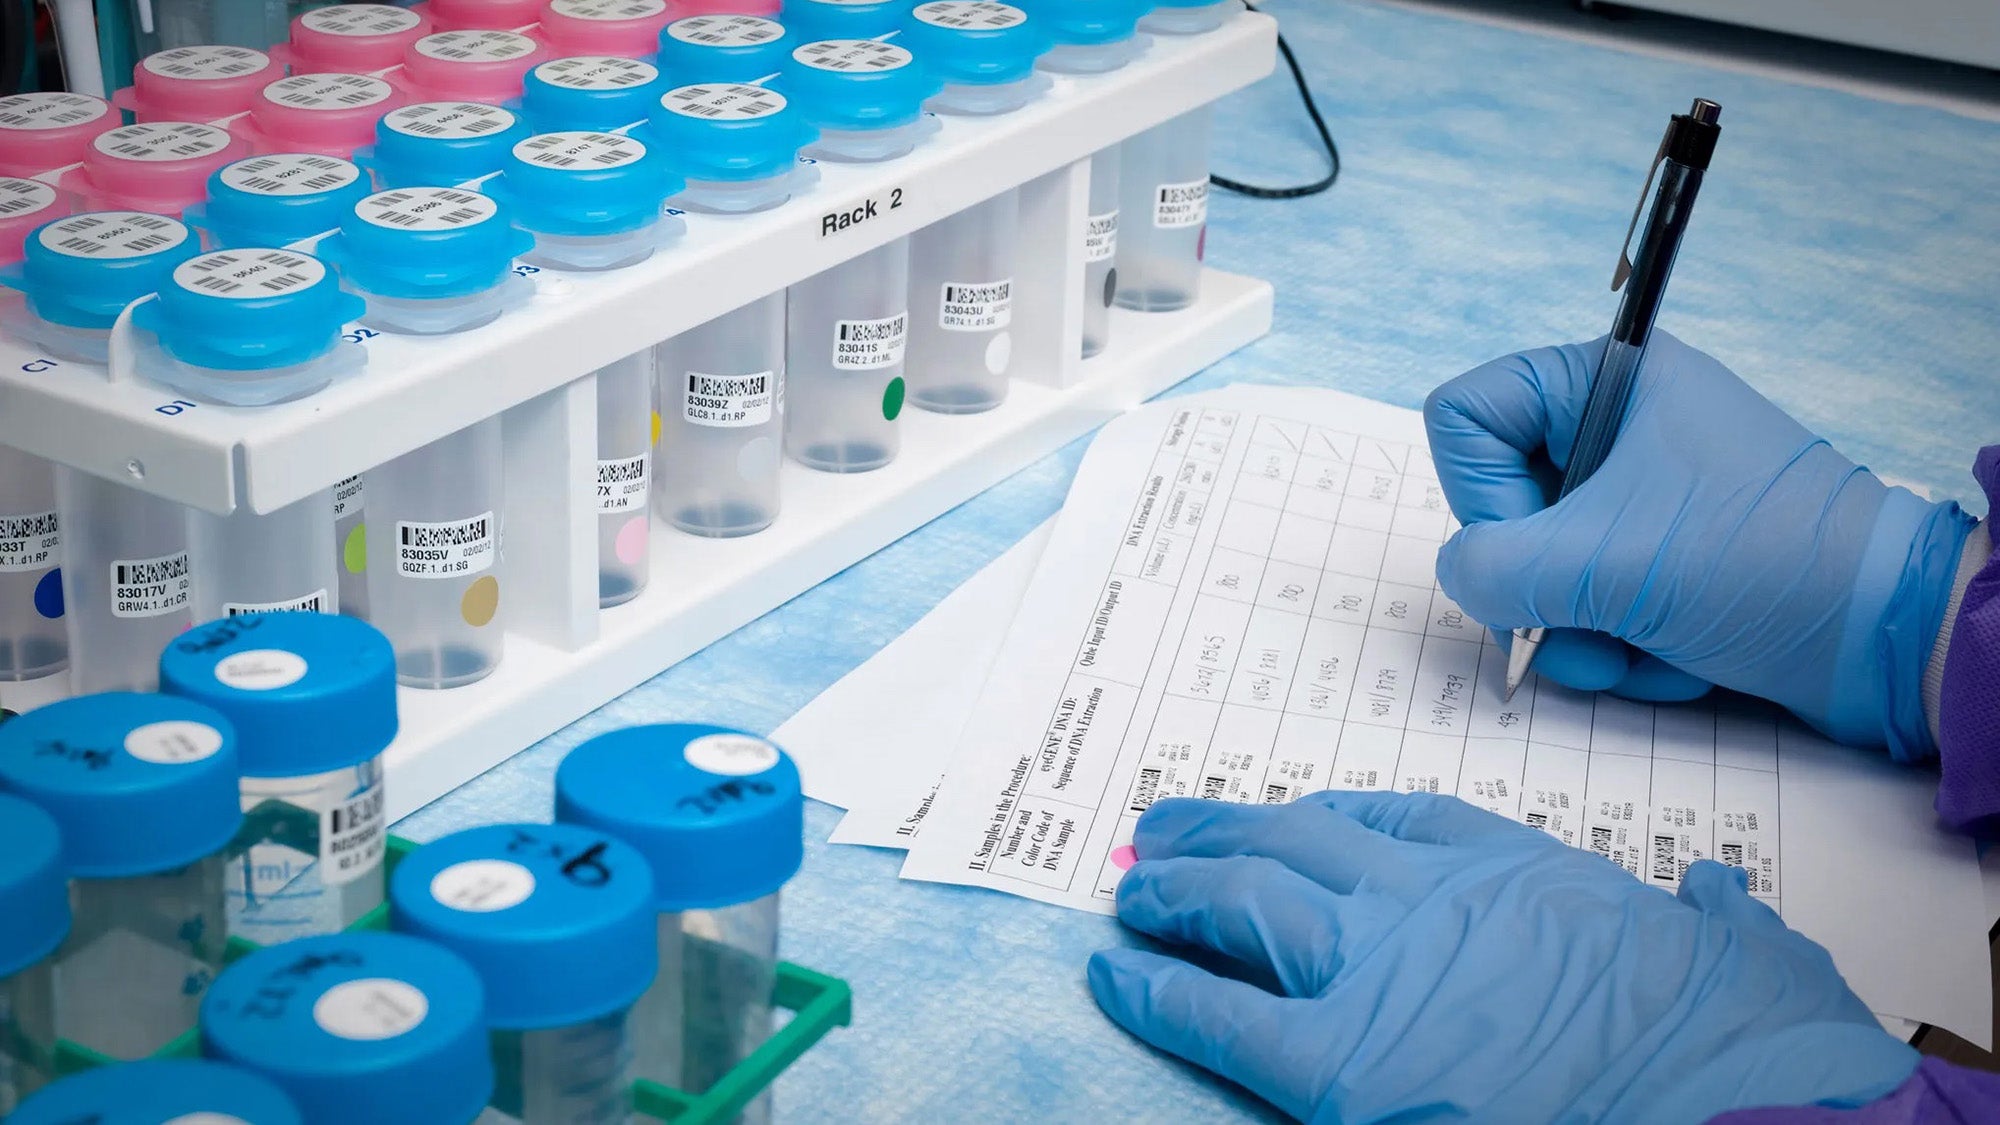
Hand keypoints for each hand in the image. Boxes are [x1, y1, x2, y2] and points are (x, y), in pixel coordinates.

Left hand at [1088, 792, 1917, 1123]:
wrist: (1740, 1099)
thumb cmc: (1749, 1039)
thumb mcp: (1742, 951)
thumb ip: (1712, 920)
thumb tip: (1721, 905)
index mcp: (1516, 872)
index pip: (1401, 821)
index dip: (1330, 818)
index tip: (1296, 818)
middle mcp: (1431, 901)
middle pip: (1297, 845)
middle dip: (1223, 835)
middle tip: (1164, 831)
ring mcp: (1379, 972)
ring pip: (1245, 905)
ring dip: (1177, 892)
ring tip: (1131, 887)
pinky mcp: (1343, 1063)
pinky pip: (1222, 1018)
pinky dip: (1158, 993)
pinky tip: (1113, 976)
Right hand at [1424, 332, 1972, 755]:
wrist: (1886, 637)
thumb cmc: (1759, 562)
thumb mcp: (1603, 561)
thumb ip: (1492, 567)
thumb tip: (1463, 578)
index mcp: (1609, 380)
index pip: (1465, 417)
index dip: (1478, 492)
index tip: (1535, 543)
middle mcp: (1617, 429)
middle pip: (1497, 505)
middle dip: (1538, 586)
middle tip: (1587, 620)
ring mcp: (1636, 500)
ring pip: (1535, 570)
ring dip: (1578, 632)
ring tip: (1639, 650)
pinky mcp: (1657, 562)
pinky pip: (1584, 605)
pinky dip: (1616, 646)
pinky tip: (1672, 657)